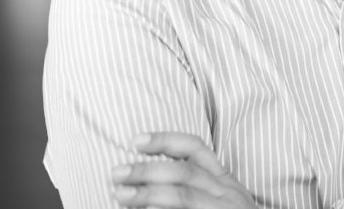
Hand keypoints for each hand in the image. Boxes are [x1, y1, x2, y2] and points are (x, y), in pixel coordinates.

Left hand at [112, 132, 256, 207]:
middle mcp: (226, 194)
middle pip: (183, 172)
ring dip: (148, 194)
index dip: (165, 140)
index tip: (135, 141)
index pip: (195, 149)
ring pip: (183, 196)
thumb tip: (148, 184)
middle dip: (147, 170)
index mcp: (225, 182)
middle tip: (117, 173)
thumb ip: (196, 188)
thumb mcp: (222, 202)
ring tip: (121, 195)